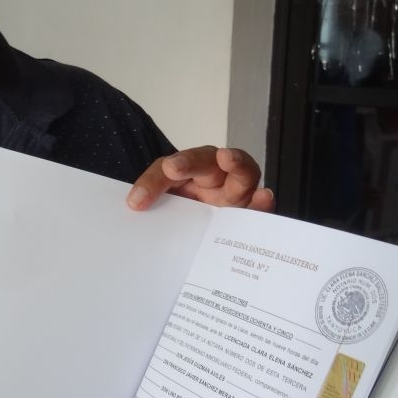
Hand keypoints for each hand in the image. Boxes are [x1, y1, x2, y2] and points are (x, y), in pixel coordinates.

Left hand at [126, 146, 273, 211]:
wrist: (201, 239)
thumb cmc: (183, 214)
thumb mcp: (165, 206)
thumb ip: (152, 197)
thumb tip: (134, 204)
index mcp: (188, 172)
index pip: (169, 168)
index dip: (155, 179)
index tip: (145, 190)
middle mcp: (213, 176)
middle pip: (205, 160)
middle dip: (190, 161)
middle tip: (173, 168)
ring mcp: (235, 193)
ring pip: (242, 173)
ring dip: (235, 164)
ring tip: (227, 159)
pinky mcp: (249, 214)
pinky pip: (259, 206)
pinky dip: (262, 202)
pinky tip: (263, 198)